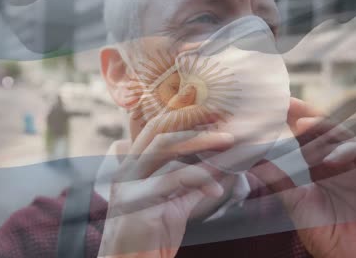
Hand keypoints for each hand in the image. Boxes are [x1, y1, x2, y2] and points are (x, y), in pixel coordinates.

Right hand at [98, 112, 233, 257]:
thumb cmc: (149, 239)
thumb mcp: (173, 206)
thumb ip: (190, 186)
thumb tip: (217, 168)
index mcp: (133, 168)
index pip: (155, 131)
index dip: (182, 118)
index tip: (211, 115)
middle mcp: (126, 170)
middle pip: (159, 131)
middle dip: (192, 122)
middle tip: (222, 123)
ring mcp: (128, 183)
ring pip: (164, 147)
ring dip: (201, 141)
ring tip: (228, 143)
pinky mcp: (137, 201)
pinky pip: (173, 178)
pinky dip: (200, 179)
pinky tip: (215, 190)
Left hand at [250, 98, 355, 257]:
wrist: (349, 255)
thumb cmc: (323, 231)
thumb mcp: (295, 202)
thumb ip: (279, 181)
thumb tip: (254, 163)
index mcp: (317, 165)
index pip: (305, 137)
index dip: (293, 121)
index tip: (275, 107)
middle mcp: (336, 161)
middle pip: (324, 130)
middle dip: (306, 115)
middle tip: (289, 104)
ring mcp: (355, 165)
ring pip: (343, 135)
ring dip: (324, 128)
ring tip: (304, 124)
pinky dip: (348, 151)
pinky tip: (329, 159)